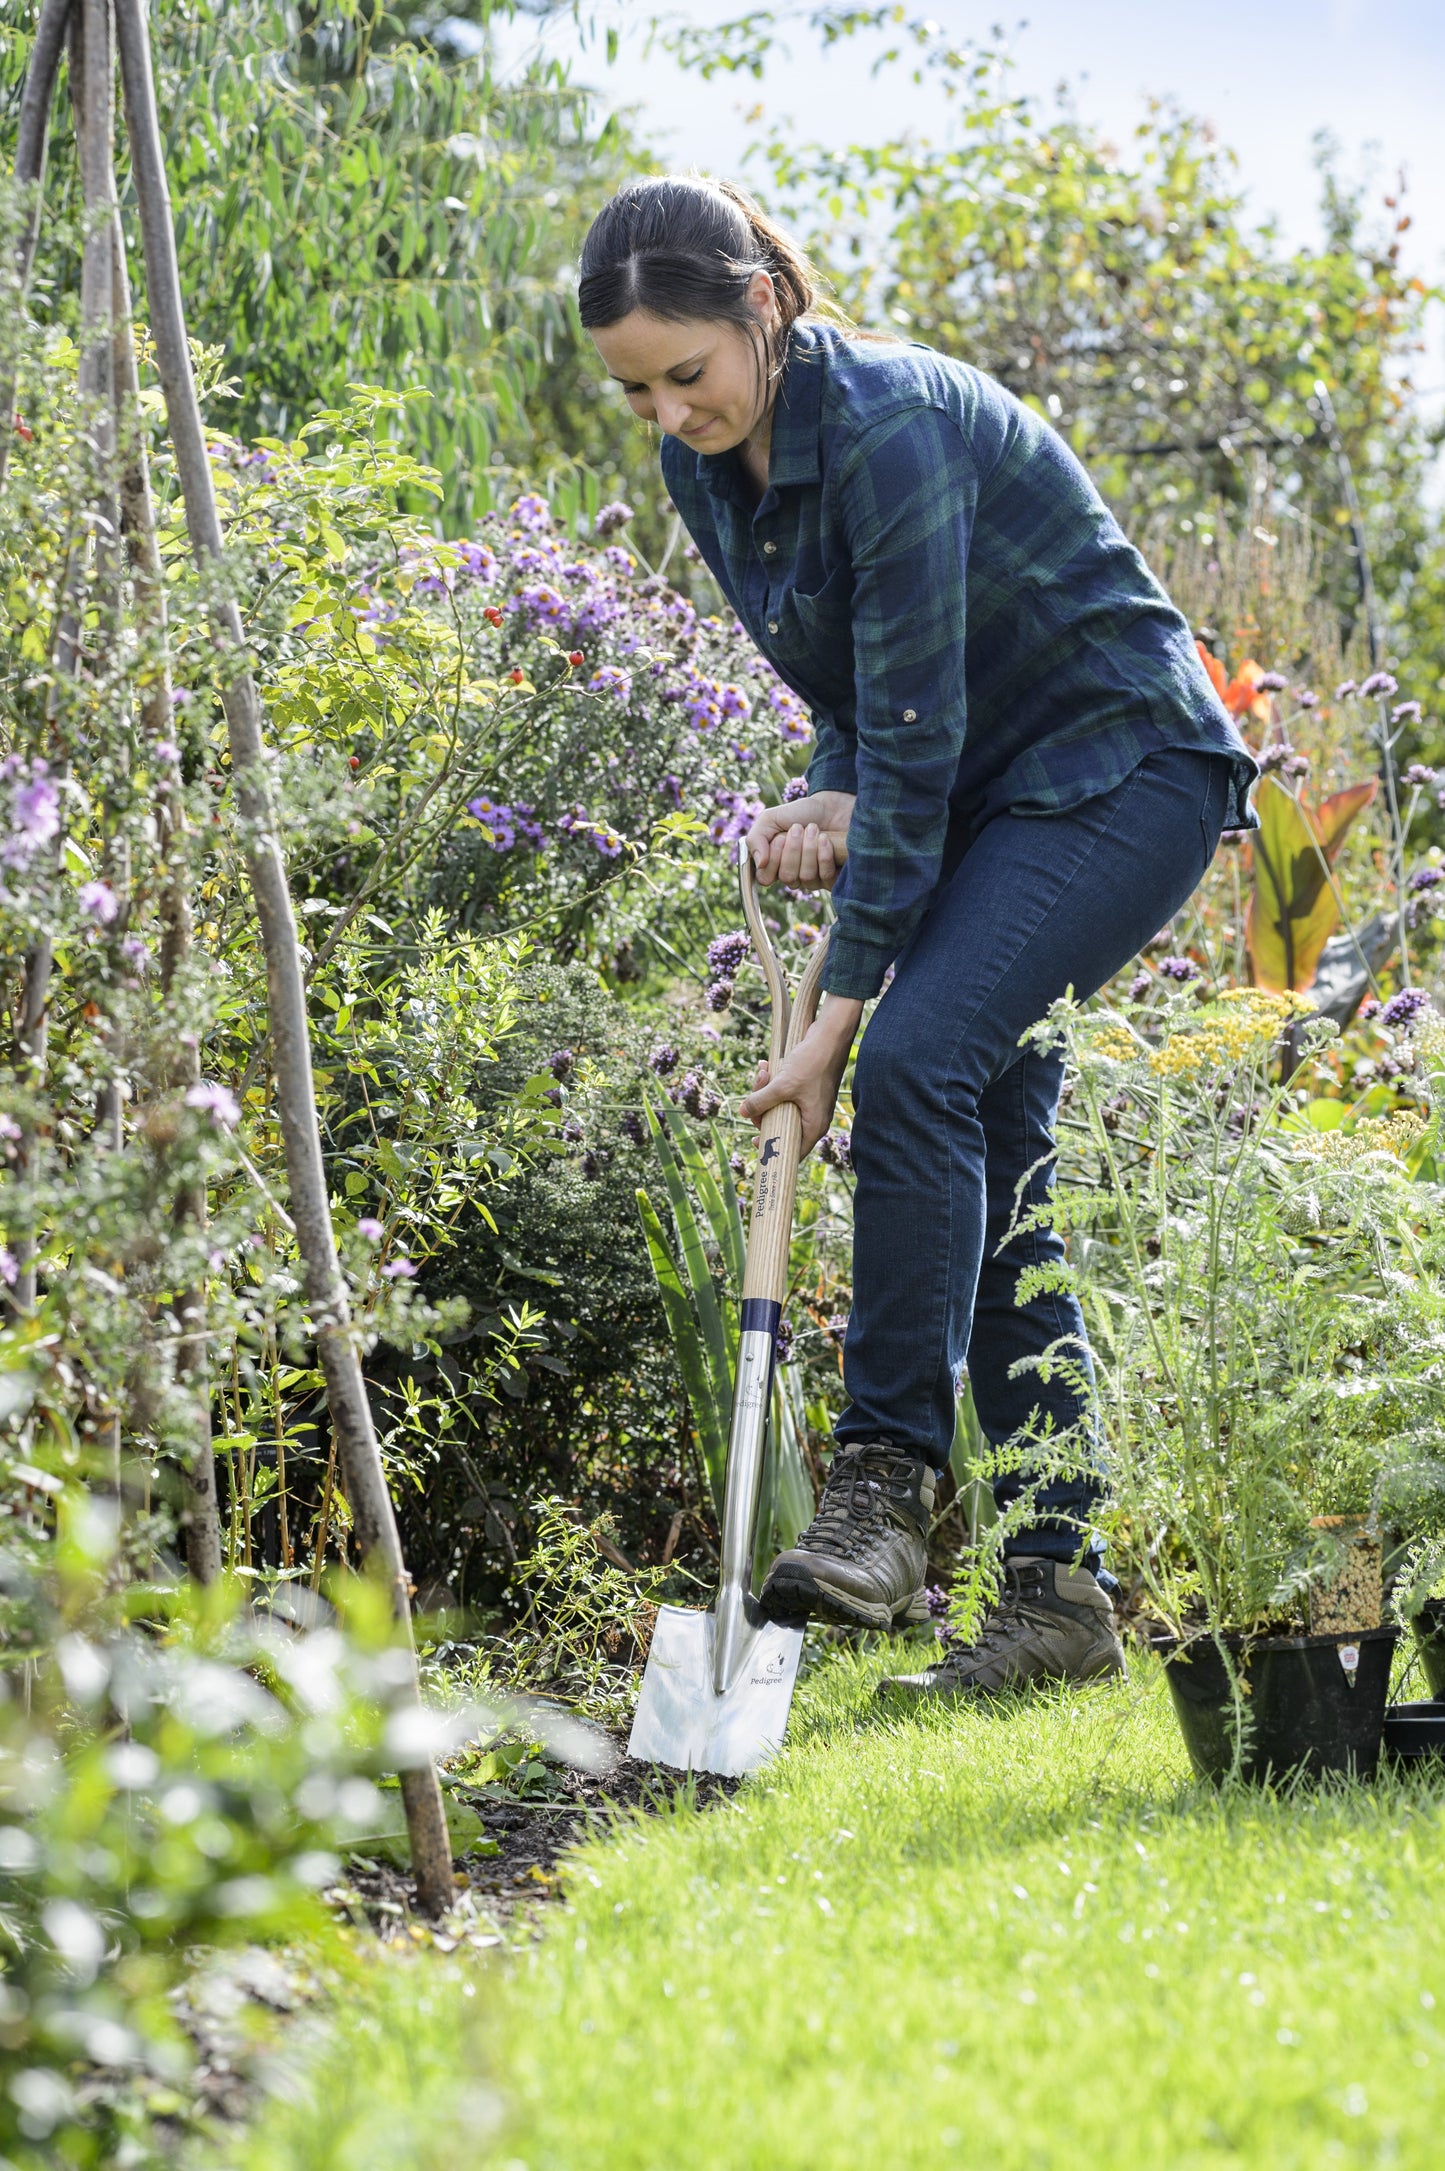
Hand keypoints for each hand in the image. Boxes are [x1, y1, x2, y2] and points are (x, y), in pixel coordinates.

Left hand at [738, 996, 863, 1155]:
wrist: (830, 1035)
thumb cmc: (813, 1063)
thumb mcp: (783, 1084)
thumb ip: (761, 1100)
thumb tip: (743, 1112)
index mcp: (814, 1125)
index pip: (793, 1150)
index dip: (773, 1148)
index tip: (755, 1140)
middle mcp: (813, 1117)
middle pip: (780, 1124)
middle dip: (763, 1108)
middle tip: (755, 1093)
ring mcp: (809, 1102)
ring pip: (779, 1105)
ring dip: (765, 1090)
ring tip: (762, 1071)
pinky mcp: (805, 1087)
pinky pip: (783, 1091)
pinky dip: (772, 1081)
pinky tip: (765, 1066)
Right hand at [746, 791, 854, 890]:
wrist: (831, 806)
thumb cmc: (799, 813)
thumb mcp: (770, 819)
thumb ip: (756, 839)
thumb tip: (760, 863)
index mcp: (773, 865)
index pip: (765, 878)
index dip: (774, 859)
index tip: (780, 837)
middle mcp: (792, 876)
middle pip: (787, 877)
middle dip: (794, 849)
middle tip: (798, 827)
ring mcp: (812, 879)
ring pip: (806, 877)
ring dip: (810, 848)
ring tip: (814, 829)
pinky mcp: (832, 878)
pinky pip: (826, 878)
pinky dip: (825, 856)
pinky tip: (825, 839)